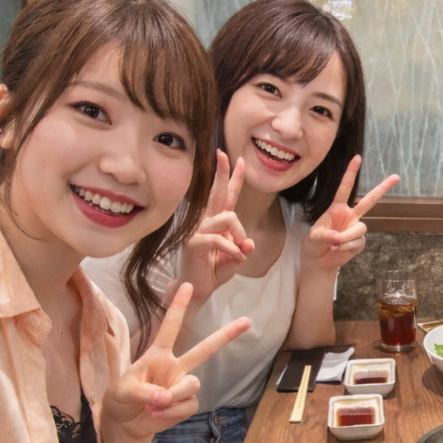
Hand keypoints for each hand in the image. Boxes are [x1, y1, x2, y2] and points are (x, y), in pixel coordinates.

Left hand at [101, 283, 250, 441]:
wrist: (125, 425)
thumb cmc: (121, 400)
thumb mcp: (122, 391)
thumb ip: (143, 390)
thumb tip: (165, 396)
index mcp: (158, 355)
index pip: (170, 327)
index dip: (178, 307)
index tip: (188, 285)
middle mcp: (175, 367)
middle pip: (205, 349)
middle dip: (226, 335)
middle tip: (247, 321)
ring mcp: (183, 385)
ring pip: (192, 384)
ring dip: (173, 396)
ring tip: (153, 406)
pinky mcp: (187, 403)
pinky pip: (189, 405)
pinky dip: (172, 413)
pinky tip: (157, 415)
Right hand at [178, 150, 254, 299]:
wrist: (199, 287)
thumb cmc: (215, 270)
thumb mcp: (237, 258)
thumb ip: (243, 247)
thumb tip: (248, 242)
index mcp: (217, 221)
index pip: (226, 196)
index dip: (232, 178)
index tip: (236, 159)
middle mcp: (206, 221)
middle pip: (218, 192)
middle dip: (223, 173)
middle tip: (225, 155)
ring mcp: (198, 230)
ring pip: (228, 217)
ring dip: (239, 236)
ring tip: (239, 253)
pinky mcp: (194, 243)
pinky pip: (218, 238)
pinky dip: (231, 249)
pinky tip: (235, 258)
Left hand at [301, 155, 399, 271]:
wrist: (318, 262)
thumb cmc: (313, 245)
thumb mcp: (313, 237)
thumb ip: (324, 235)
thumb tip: (338, 237)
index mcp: (337, 208)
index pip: (345, 187)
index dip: (351, 173)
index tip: (357, 157)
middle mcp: (349, 216)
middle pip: (369, 200)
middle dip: (382, 188)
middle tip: (397, 177)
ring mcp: (355, 229)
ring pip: (361, 228)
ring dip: (347, 237)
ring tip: (334, 244)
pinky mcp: (358, 243)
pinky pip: (358, 242)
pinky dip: (346, 247)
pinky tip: (338, 250)